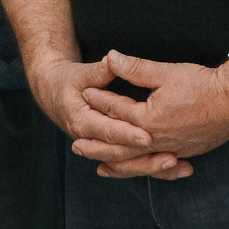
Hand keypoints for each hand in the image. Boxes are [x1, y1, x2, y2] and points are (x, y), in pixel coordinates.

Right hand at [18, 51, 173, 170]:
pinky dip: (153, 168)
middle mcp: (90, 139)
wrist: (52, 92)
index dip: (127, 133)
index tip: (147, 135)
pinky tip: (176, 168)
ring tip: (176, 165)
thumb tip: (113, 60)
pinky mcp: (109, 148)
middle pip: (118, 154)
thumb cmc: (66, 81)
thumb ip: (99, 71)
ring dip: (151, 167)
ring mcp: (99, 146)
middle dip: (145, 158)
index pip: (107, 130)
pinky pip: (131, 165)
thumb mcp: (80, 74)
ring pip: (126, 165)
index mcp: (80, 120)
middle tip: (170, 157)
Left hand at [77, 50, 228, 178]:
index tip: (84, 93)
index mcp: (149, 118)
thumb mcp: (166, 73)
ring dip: (116, 164)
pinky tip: (136, 170)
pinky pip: (156, 166)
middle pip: (120, 146)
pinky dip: (141, 170)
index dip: (99, 99)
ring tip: (97, 166)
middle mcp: (158, 139)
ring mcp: (172, 149)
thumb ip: (135, 68)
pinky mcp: (184, 153)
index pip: (116, 110)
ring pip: (137, 162)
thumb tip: (110, 57)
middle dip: (97, 145)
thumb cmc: (202, 84)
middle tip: (75, 145)